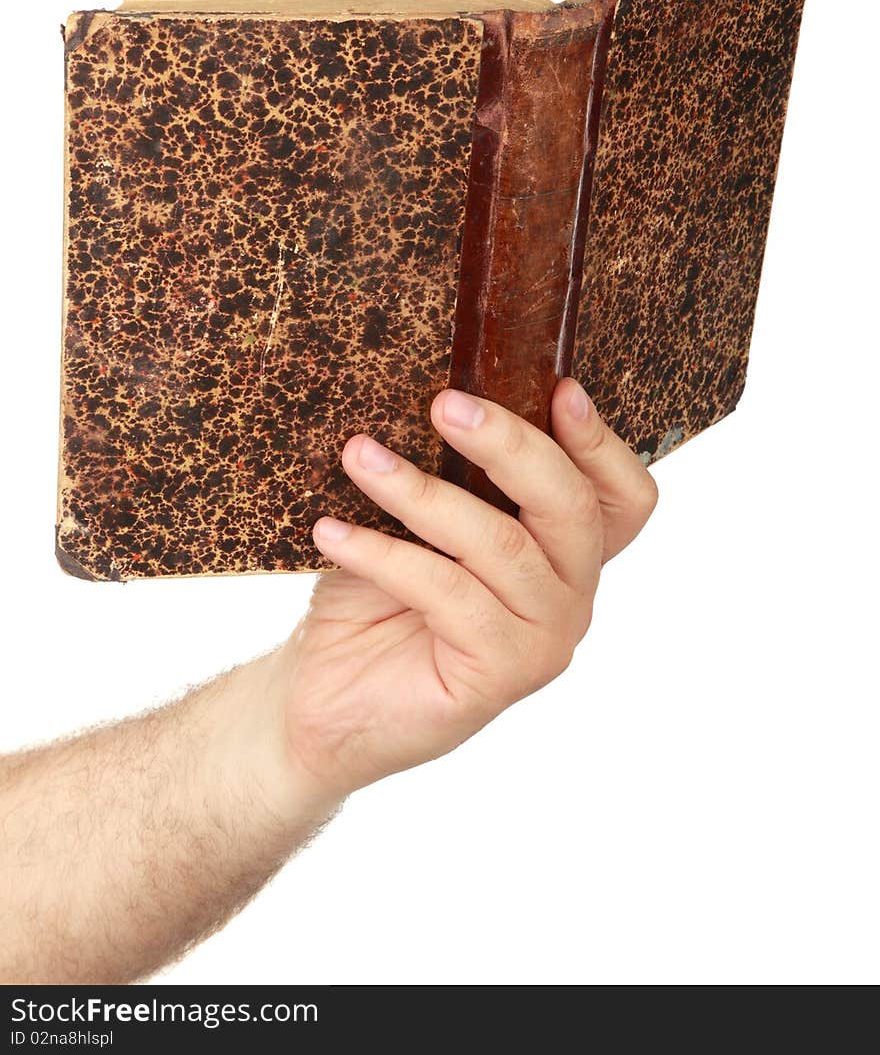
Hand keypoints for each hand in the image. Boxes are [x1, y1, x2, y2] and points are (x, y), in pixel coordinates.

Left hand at [272, 378, 656, 807]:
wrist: (321, 695)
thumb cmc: (373, 595)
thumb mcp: (419, 520)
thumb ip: (455, 473)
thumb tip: (445, 395)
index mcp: (565, 553)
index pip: (623, 498)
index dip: (603, 443)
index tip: (560, 389)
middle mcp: (570, 597)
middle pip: (573, 509)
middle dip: (510, 445)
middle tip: (445, 405)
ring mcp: (543, 641)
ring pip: (501, 545)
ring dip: (421, 492)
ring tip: (359, 456)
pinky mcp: (499, 675)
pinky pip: (448, 593)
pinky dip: (384, 554)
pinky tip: (333, 532)